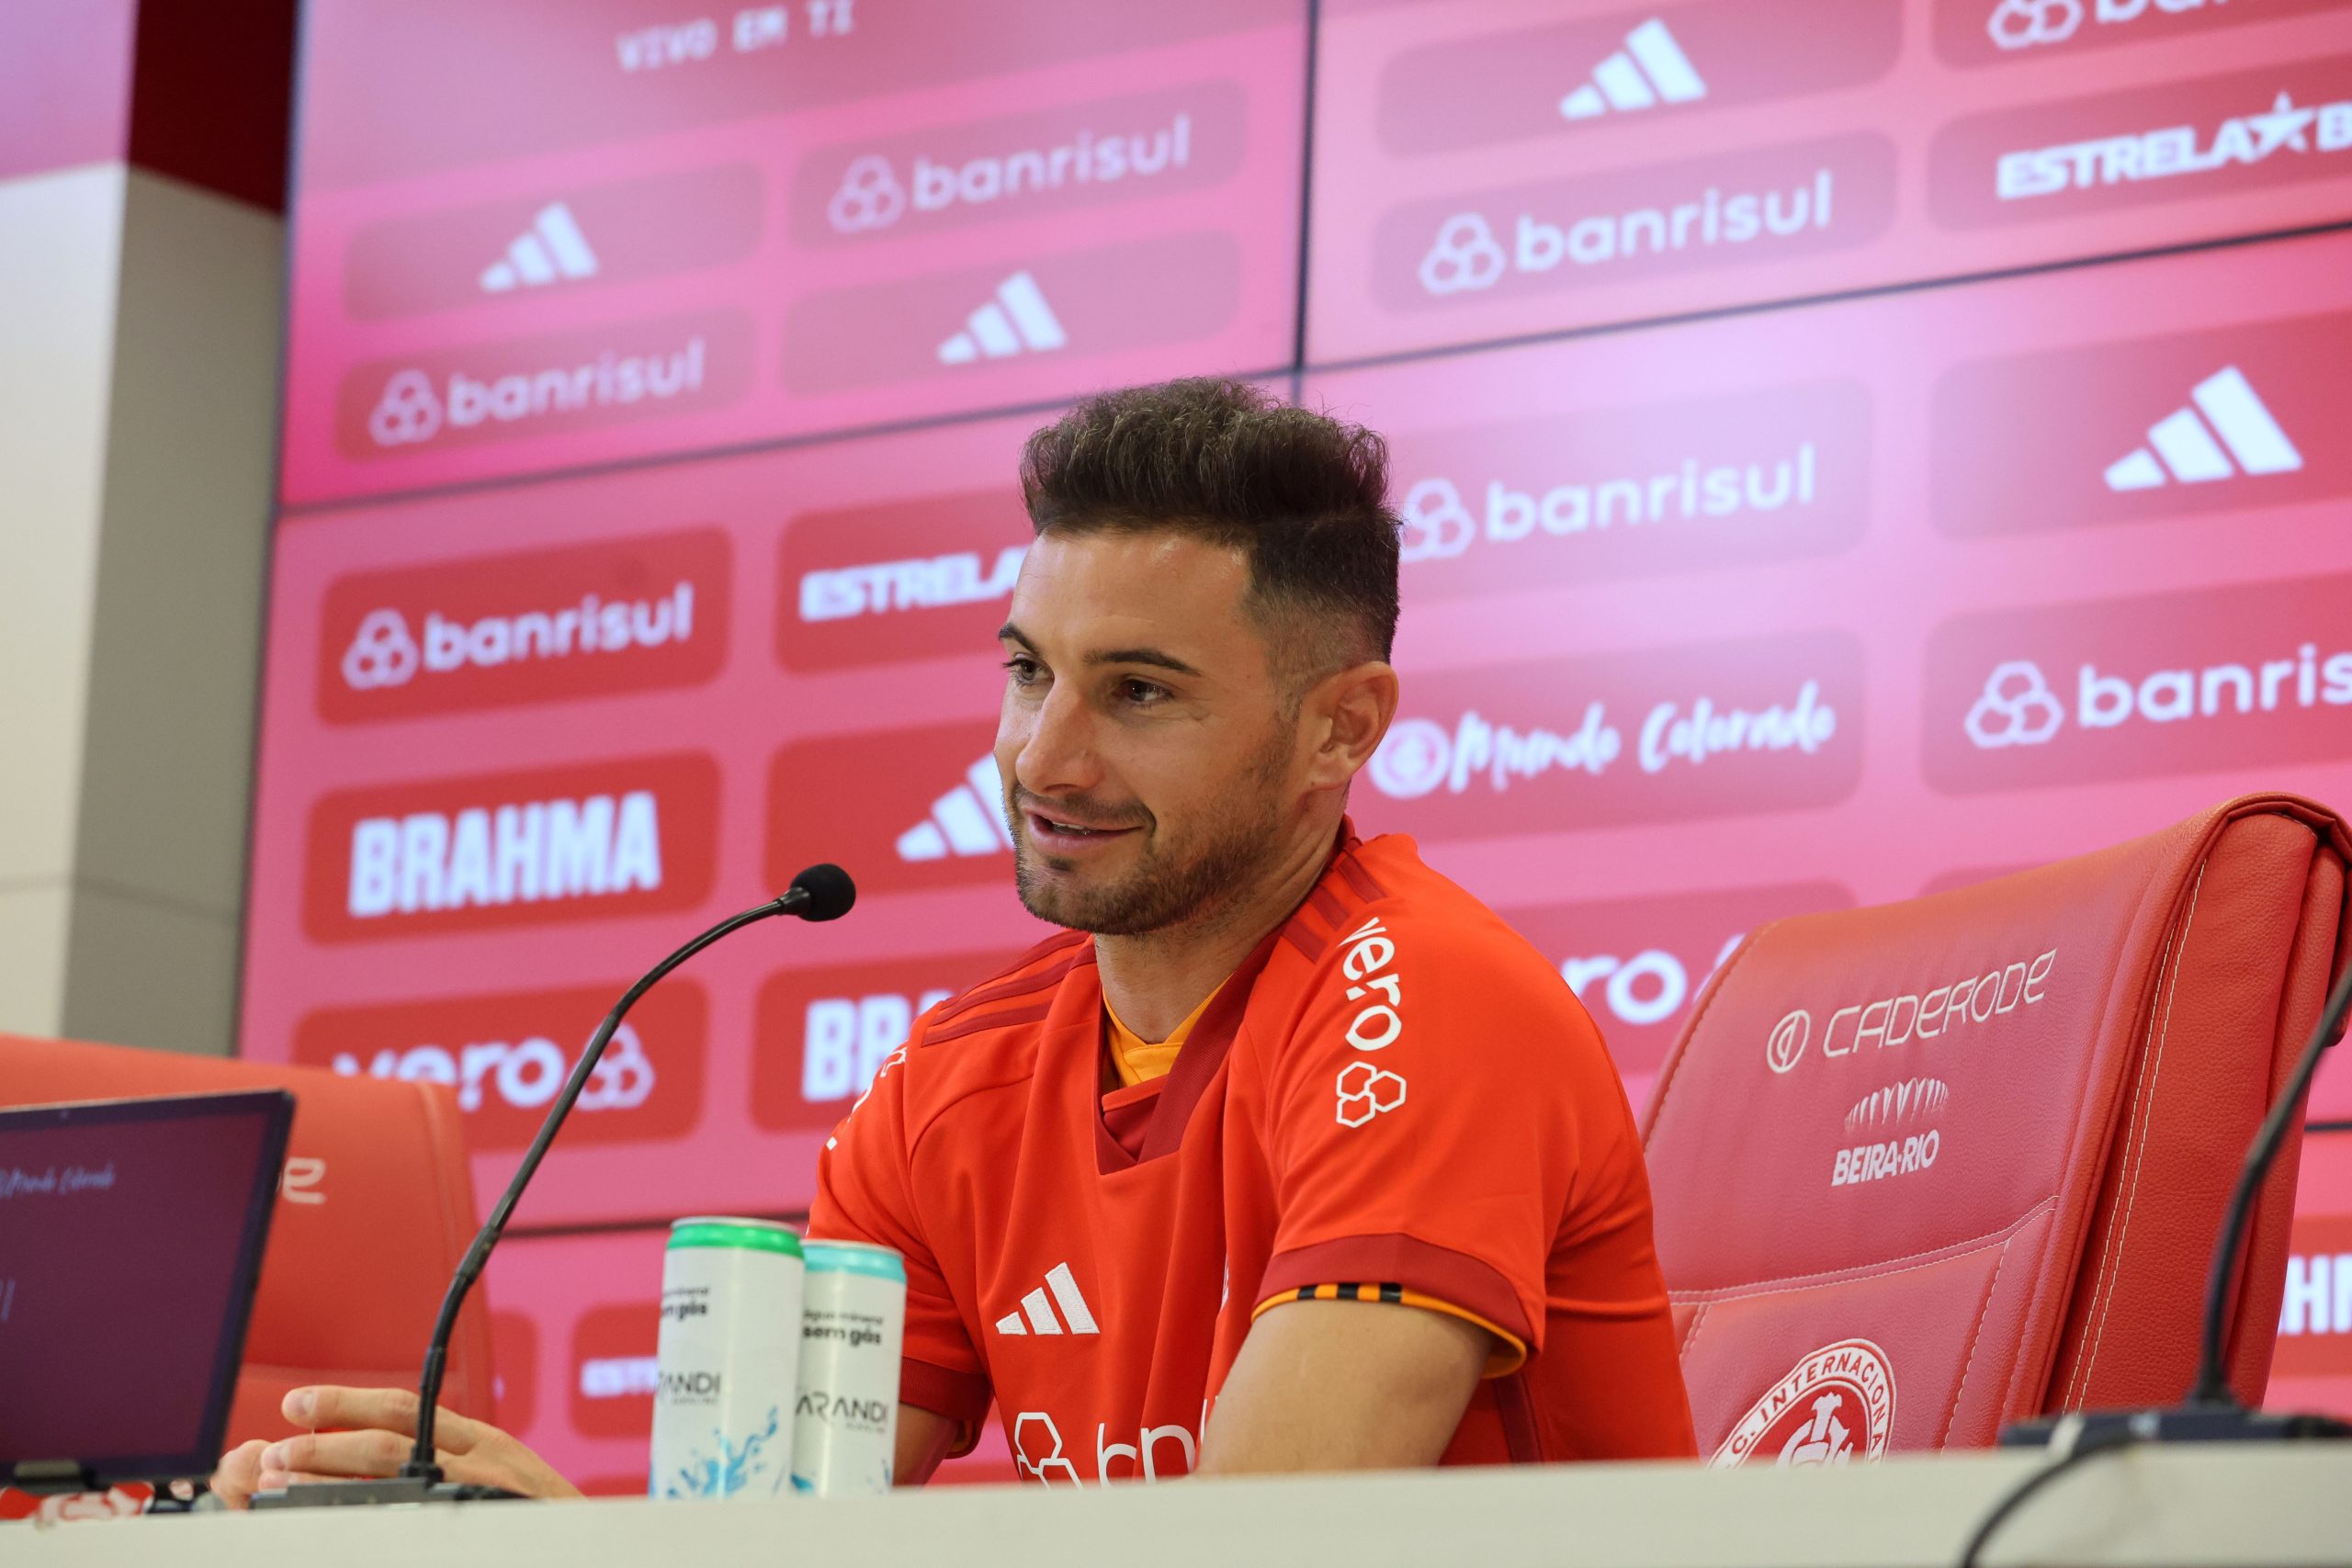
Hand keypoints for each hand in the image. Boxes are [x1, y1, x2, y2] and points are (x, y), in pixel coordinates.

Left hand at [210, 1386, 582, 1506]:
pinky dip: (376, 1510)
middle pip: (390, 1434)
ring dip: (334, 1471)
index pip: (403, 1408)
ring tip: (285, 1478)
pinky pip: (419, 1511)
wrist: (595, 1539)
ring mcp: (484, 1486)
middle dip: (325, 1440)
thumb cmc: (543, 1518)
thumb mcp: (501, 1479)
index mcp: (477, 1441)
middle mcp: (480, 1456)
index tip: (297, 1405)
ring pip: (396, 1467)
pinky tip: (344, 1521)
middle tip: (275, 1450)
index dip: (345, 1404)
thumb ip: (454, 1467)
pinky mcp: (488, 1511)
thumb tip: (381, 1472)